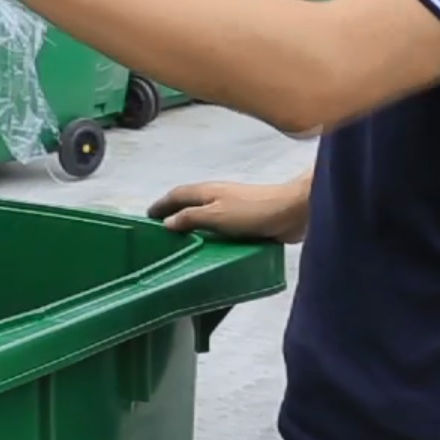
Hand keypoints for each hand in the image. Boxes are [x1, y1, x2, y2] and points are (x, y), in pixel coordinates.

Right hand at [147, 178, 311, 243]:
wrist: (292, 210)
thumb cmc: (252, 211)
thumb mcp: (216, 215)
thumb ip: (191, 218)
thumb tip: (168, 223)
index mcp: (206, 191)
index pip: (176, 195)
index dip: (161, 205)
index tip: (147, 217)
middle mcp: (216, 197)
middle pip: (188, 203)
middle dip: (173, 213)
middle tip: (160, 232)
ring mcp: (231, 208)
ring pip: (204, 214)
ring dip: (190, 224)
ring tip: (180, 242)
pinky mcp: (245, 220)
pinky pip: (219, 226)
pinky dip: (208, 233)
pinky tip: (209, 247)